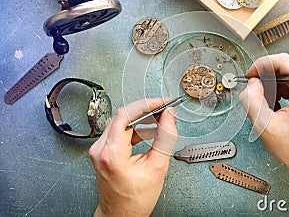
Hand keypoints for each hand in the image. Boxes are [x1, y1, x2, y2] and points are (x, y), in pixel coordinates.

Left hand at [89, 98, 177, 216]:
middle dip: (146, 110)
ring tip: (160, 122)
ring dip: (141, 119)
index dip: (146, 104)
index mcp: (112, 153)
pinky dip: (135, 129)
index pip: (126, 114)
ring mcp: (99, 149)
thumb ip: (165, 138)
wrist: (120, 214)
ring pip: (120, 122)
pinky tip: (149, 131)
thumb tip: (168, 117)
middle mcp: (101, 149)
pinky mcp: (102, 150)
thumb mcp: (157, 167)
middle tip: (164, 111)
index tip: (161, 103)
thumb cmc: (134, 199)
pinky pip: (118, 131)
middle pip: (123, 116)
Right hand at [239, 54, 288, 215]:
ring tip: (266, 102)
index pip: (285, 61)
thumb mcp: (266, 126)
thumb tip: (251, 84)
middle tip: (254, 88)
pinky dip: (280, 90)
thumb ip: (253, 101)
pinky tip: (275, 105)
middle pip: (287, 66)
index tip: (251, 74)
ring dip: (273, 84)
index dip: (263, 64)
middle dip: (266, 75)